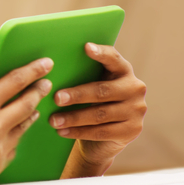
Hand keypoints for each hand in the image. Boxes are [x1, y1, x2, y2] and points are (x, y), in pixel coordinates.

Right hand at [0, 45, 53, 184]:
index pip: (15, 81)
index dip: (33, 70)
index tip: (45, 63)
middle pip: (27, 103)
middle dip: (38, 90)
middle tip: (45, 84)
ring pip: (24, 126)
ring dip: (30, 113)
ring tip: (31, 106)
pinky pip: (13, 146)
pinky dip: (13, 136)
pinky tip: (7, 132)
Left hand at [51, 43, 146, 176]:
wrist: (104, 137)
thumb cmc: (91, 103)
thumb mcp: (89, 86)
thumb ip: (81, 75)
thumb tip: (47, 67)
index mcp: (123, 71)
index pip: (113, 59)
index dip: (101, 53)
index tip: (85, 47)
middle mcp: (135, 88)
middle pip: (103, 90)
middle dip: (78, 95)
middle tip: (56, 98)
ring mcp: (136, 110)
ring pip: (100, 114)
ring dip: (74, 117)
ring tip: (53, 120)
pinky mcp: (132, 130)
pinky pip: (102, 131)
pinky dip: (79, 132)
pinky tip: (62, 131)